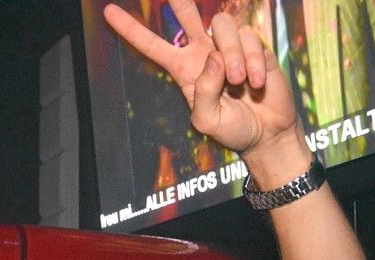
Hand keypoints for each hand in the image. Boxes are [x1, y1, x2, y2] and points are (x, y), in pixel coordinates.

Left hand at [103, 2, 299, 161]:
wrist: (266, 131)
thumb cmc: (232, 128)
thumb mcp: (206, 120)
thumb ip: (204, 90)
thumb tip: (214, 56)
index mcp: (183, 69)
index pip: (152, 45)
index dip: (131, 29)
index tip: (108, 12)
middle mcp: (203, 52)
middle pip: (186, 14)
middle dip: (179, 0)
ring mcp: (228, 46)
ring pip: (221, 25)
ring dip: (232, 55)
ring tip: (238, 82)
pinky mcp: (253, 44)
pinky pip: (248, 37)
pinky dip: (253, 61)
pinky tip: (256, 82)